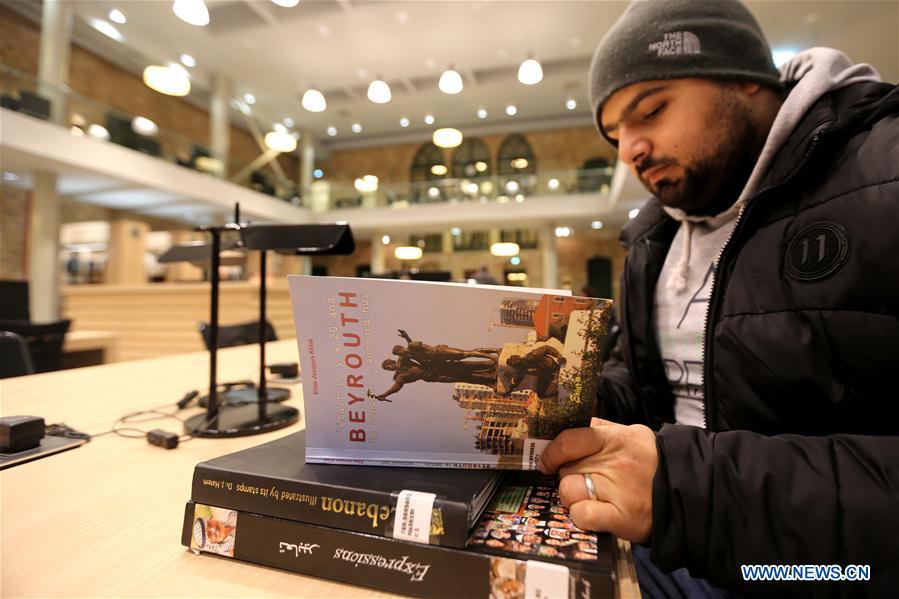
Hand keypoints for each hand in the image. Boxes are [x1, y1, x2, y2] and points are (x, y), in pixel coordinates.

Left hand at [538, 417, 657, 542]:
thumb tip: (569, 426)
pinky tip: (591, 512)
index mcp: (616, 440)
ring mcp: (618, 491)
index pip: (570, 440)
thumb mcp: (631, 434)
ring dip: (571, 495)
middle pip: (565, 468)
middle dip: (566, 474)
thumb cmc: (652, 462)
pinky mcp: (622, 518)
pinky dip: (580, 515)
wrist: (686, 490)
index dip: (553, 451)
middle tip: (581, 479)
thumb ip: (600, 429)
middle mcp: (616, 464)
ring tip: (588, 495)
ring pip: (568, 490)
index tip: (547, 460)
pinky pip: (582, 514)